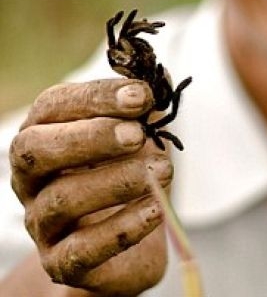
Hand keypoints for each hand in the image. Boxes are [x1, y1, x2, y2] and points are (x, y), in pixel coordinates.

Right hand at [9, 79, 171, 295]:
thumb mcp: (137, 133)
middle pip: (37, 149)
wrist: (126, 238)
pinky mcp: (61, 262)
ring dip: (117, 180)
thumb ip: (143, 106)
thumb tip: (161, 76)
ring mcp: (42, 222)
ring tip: (163, 170)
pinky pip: (83, 250)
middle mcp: (31, 176)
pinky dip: (123, 228)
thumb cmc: (126, 170)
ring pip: (63, 199)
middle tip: (138, 135)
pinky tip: (157, 210)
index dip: (96, 97)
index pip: (53, 105)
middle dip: (91, 137)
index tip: (142, 95)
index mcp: (44, 133)